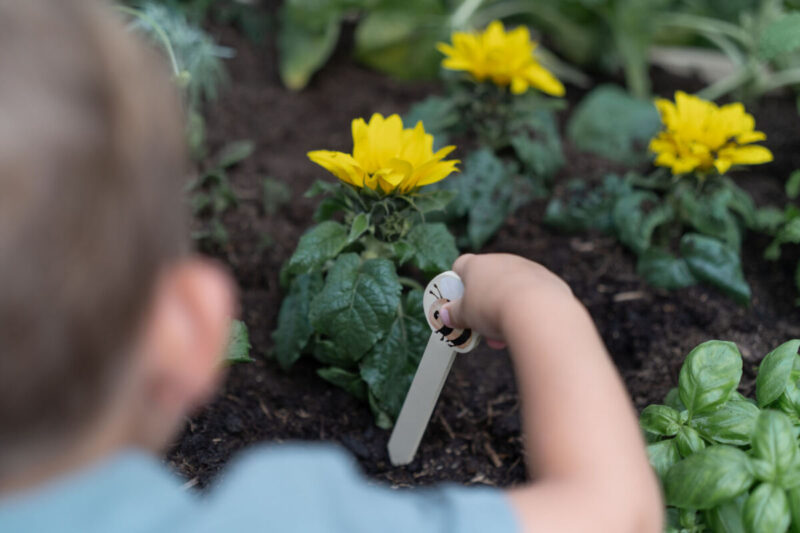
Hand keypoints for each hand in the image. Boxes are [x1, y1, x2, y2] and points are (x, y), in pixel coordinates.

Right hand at [441, 253, 574, 345]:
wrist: (538, 311)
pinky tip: (526, 329)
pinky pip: (533, 295)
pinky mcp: (549, 281)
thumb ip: (454, 314)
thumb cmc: (494, 309)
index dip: (457, 284)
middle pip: (488, 280)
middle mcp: (503, 261)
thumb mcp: (466, 316)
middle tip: (481, 327)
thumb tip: (445, 315)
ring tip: (503, 337)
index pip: (461, 265)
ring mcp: (528, 268)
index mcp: (478, 264)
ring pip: (511, 289)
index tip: (458, 303)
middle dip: (484, 305)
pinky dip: (528, 310)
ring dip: (505, 310)